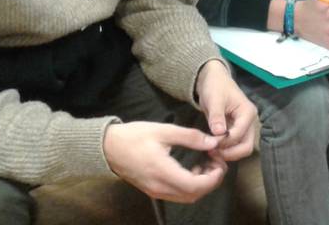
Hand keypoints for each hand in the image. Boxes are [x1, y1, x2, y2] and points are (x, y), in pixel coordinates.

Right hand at [103, 121, 226, 202]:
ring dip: (201, 185)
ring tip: (206, 164)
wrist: (108, 147)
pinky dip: (190, 186)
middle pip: (193, 195)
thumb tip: (213, 142)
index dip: (213, 178)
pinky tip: (192, 169)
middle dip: (211, 182)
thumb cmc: (134, 136)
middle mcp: (160, 187)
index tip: (220, 164)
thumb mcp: (164, 130)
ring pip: (186, 197)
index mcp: (162, 171)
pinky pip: (177, 194)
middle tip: (217, 163)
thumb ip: (190, 137)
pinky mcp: (153, 190)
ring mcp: (155, 191)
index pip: (195, 186)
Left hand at [195, 60, 257, 161]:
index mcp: (248, 113)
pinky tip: (213, 149)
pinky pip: (235, 146)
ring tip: (210, 152)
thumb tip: (219, 133)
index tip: (208, 143)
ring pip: (242, 149)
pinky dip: (226, 151)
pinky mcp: (237, 131)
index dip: (224, 142)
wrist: (213, 80)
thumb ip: (217, 117)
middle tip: (211, 153)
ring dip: (228, 154)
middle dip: (229, 153)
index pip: (239, 135)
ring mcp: (245, 127)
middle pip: (246, 147)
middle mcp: (250, 122)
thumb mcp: (214, 99)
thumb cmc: (215, 86)